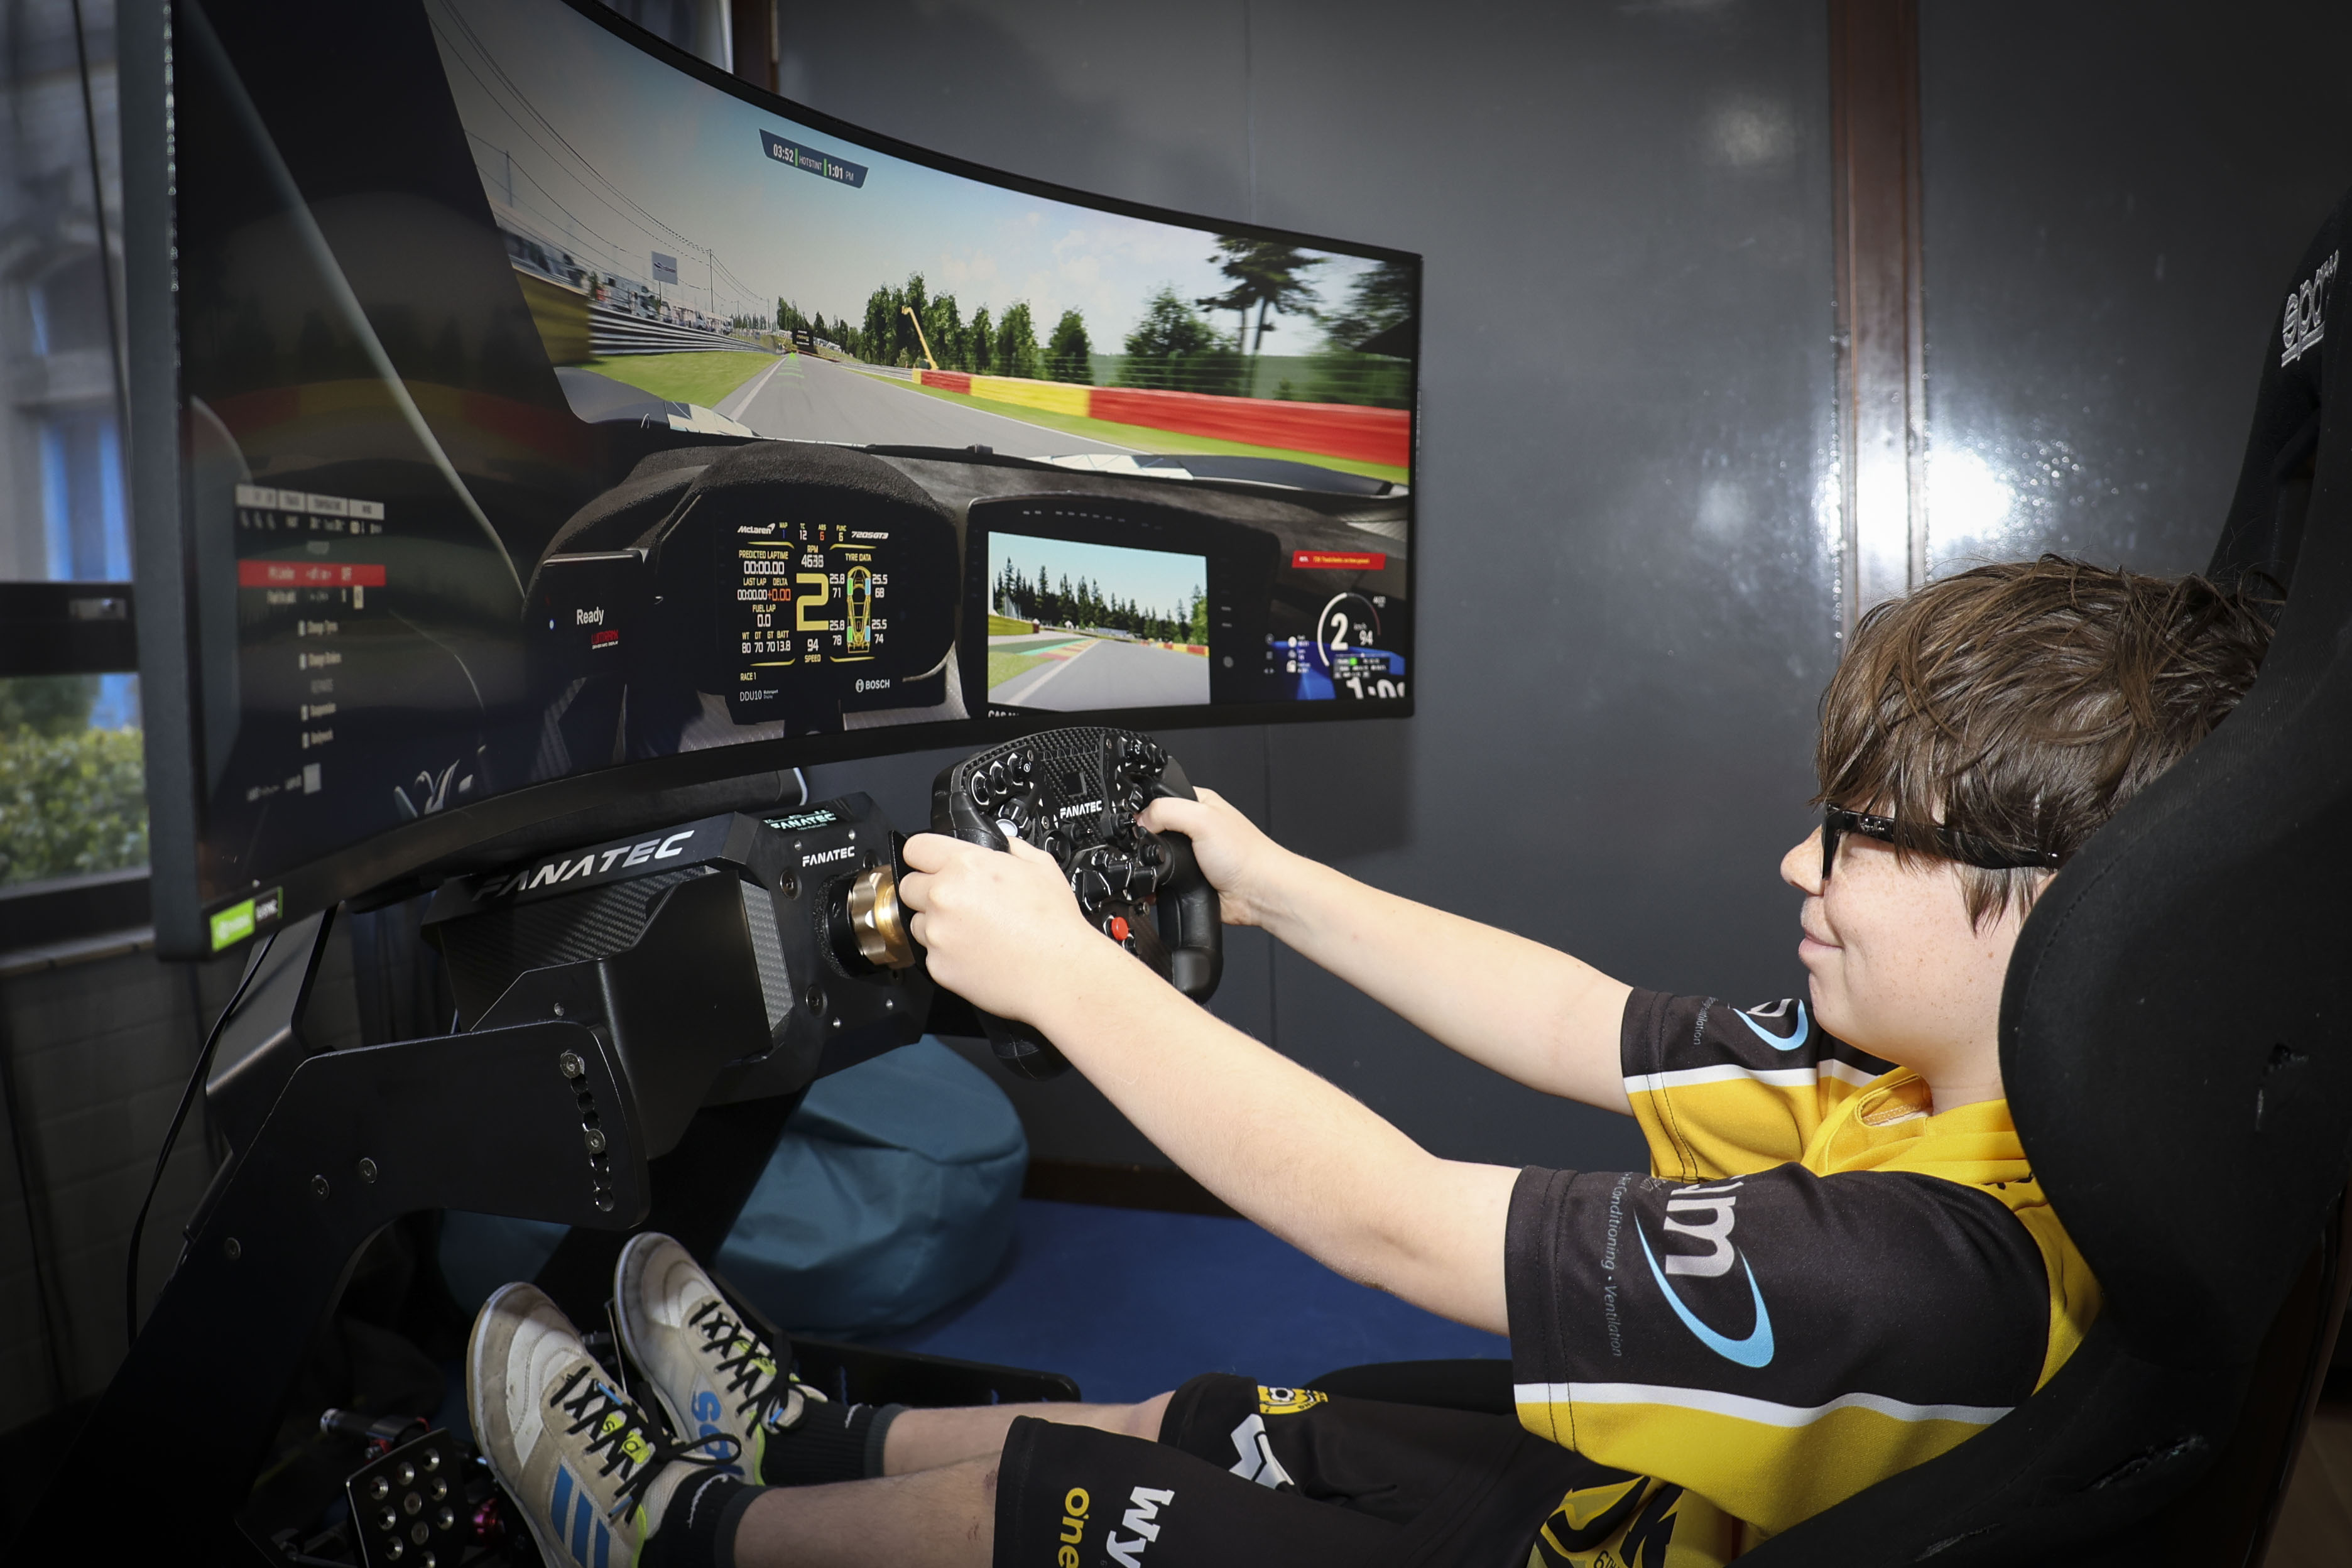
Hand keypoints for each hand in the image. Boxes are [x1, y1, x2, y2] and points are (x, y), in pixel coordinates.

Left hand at [899, 831, 1120, 1019]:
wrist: (1058, 972)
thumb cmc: (1054, 923)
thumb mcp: (1040, 865)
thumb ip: (1010, 848)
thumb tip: (1000, 844)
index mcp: (965, 865)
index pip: (916, 848)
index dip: (925, 856)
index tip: (930, 864)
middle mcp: (943, 896)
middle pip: (908, 885)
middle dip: (927, 890)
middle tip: (957, 901)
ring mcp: (937, 933)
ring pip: (916, 921)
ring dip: (935, 923)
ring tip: (971, 931)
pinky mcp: (937, 964)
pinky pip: (930, 952)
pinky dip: (946, 952)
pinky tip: (975, 952)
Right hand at [1136, 787, 1290, 927]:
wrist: (1257, 893)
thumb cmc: (1244, 854)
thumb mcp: (1202, 818)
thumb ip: (1166, 811)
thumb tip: (1140, 820)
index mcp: (1198, 803)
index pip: (1160, 797)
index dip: (1146, 808)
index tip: (1140, 822)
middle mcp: (1194, 827)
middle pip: (1155, 828)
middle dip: (1149, 839)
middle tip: (1156, 846)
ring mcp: (1191, 854)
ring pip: (1157, 856)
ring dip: (1154, 863)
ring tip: (1165, 866)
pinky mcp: (1188, 878)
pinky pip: (1163, 879)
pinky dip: (1158, 884)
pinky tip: (1164, 884)